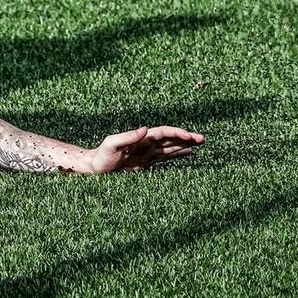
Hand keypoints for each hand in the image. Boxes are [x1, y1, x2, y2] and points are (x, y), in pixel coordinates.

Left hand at [87, 125, 203, 172]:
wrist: (95, 168)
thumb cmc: (101, 156)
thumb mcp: (112, 144)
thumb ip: (128, 136)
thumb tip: (145, 129)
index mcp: (141, 138)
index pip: (163, 133)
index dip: (177, 134)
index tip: (189, 137)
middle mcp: (146, 144)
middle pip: (170, 138)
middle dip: (186, 138)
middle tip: (202, 139)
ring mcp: (147, 153)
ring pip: (170, 147)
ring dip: (184, 145)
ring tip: (199, 143)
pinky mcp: (146, 163)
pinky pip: (165, 157)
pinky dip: (177, 154)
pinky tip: (187, 154)